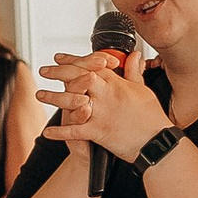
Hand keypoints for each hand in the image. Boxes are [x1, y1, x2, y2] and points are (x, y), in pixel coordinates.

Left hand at [41, 41, 167, 162]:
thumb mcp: (143, 90)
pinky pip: (75, 131)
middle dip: (59, 72)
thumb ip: (134, 72)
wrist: (156, 142)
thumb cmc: (152, 118)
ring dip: (53, 98)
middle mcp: (106, 95)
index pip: (92, 64)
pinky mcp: (99, 131)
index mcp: (117, 83)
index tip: (61, 57)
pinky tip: (48, 132)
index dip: (75, 59)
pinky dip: (60, 132)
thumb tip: (134, 55)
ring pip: (72, 101)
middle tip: (45, 70)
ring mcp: (101, 112)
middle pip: (78, 76)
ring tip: (40, 95)